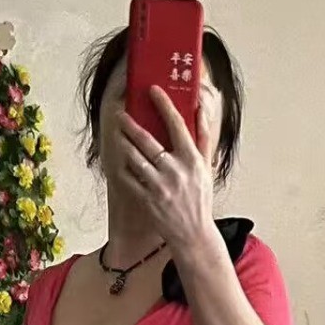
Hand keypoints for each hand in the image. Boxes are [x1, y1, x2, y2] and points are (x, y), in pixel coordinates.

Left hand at [113, 88, 220, 264]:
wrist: (194, 234)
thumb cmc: (200, 199)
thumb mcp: (207, 168)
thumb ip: (203, 138)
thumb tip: (201, 110)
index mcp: (192, 160)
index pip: (176, 125)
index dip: (163, 105)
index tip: (153, 91)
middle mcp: (175, 171)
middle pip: (148, 141)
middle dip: (131, 125)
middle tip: (121, 114)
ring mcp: (160, 187)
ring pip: (135, 158)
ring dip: (123, 144)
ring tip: (117, 134)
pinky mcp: (148, 200)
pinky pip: (129, 179)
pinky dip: (123, 167)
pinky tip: (119, 159)